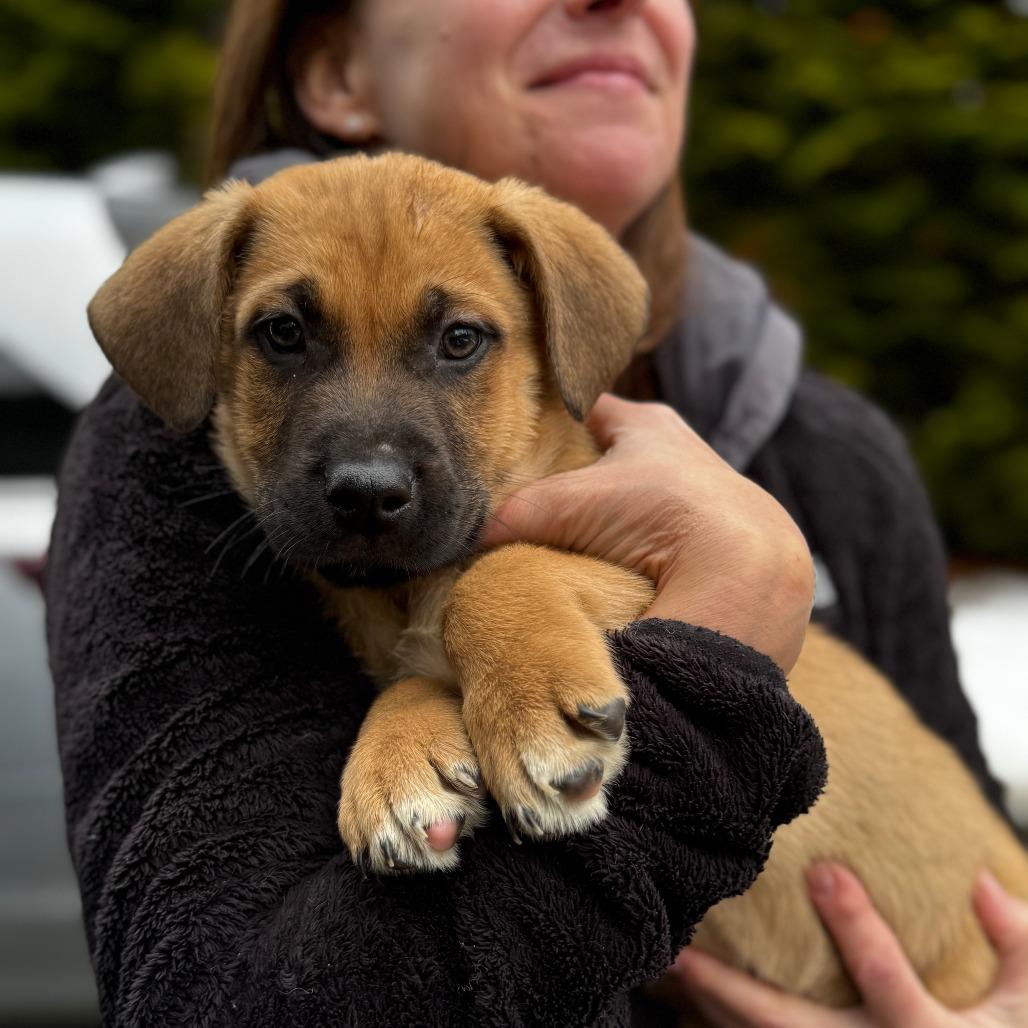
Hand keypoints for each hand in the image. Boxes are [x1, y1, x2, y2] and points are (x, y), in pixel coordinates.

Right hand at [483, 393, 813, 672]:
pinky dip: (628, 560)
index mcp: (647, 424)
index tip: (512, 443)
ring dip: (600, 529)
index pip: (582, 410)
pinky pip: (653, 546)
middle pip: (602, 462)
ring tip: (560, 551)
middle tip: (524, 507)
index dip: (546, 423)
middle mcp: (675, 454)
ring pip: (629, 507)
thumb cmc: (664, 512)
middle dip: (569, 484)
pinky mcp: (708, 549)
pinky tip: (604, 579)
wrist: (744, 576)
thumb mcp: (570, 501)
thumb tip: (462, 538)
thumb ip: (511, 513)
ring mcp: (693, 502)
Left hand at [673, 862, 1027, 1025]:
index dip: (855, 925)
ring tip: (667, 970)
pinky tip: (689, 1004)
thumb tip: (982, 878)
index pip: (883, 976)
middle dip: (732, 990)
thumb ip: (1017, 944)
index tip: (823, 868)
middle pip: (789, 1027)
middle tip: (683, 950)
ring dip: (712, 1011)